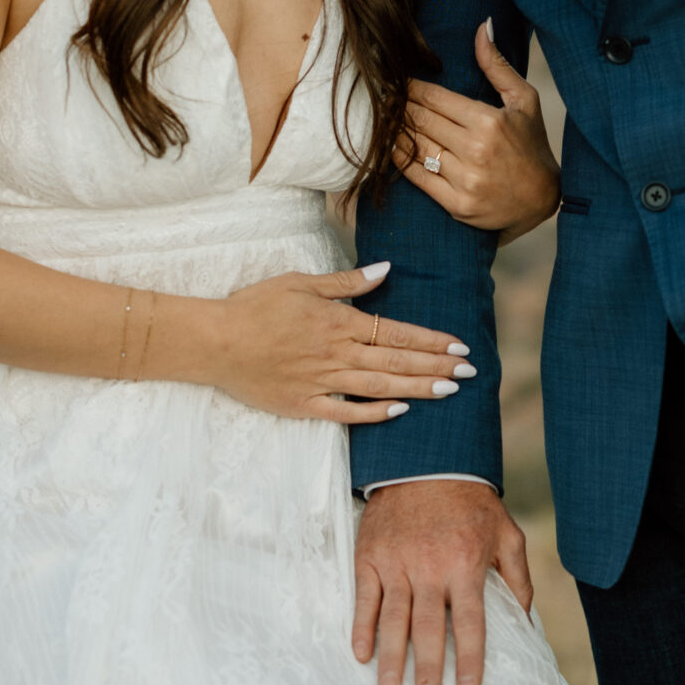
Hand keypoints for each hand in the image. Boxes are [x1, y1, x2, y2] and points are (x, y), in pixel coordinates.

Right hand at [205, 263, 472, 422]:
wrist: (214, 341)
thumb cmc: (255, 306)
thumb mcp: (301, 282)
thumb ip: (347, 282)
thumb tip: (386, 270)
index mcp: (338, 322)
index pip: (395, 331)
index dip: (430, 340)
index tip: (459, 346)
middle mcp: (336, 353)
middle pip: (395, 360)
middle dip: (436, 366)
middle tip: (469, 372)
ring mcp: (320, 382)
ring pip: (379, 387)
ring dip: (417, 389)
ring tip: (448, 391)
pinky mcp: (303, 405)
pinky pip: (345, 413)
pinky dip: (373, 413)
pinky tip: (399, 411)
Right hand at [354, 478, 533, 684]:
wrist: (426, 459)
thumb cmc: (471, 501)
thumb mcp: (506, 532)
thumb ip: (517, 578)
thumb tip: (527, 624)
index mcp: (465, 564)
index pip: (470, 625)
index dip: (471, 662)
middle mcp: (430, 568)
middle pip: (429, 630)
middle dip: (429, 671)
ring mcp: (397, 563)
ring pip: (393, 620)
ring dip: (391, 659)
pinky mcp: (371, 555)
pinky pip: (364, 599)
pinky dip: (361, 628)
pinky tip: (361, 654)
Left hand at [394, 24, 560, 242]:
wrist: (542, 201)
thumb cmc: (532, 145)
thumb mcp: (524, 100)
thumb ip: (497, 65)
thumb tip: (481, 26)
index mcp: (489, 121)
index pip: (434, 98)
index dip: (410, 88)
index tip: (398, 82)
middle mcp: (476, 150)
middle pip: (420, 120)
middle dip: (399, 107)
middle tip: (384, 98)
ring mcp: (466, 180)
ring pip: (415, 147)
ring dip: (396, 132)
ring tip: (385, 119)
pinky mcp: (457, 205)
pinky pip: (417, 178)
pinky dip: (400, 161)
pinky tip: (393, 148)